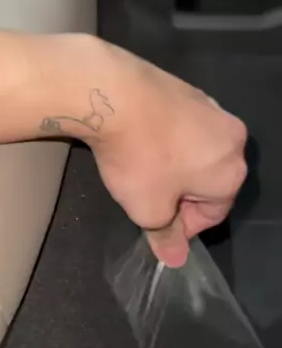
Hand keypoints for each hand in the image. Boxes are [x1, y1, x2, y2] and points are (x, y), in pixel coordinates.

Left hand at [85, 43, 247, 266]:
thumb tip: (175, 259)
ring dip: (172, 166)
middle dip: (179, 194)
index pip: (214, 213)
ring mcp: (211, 108)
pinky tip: (140, 141)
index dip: (183, 226)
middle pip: (208, 179)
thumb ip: (166, 235)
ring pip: (195, 151)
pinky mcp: (187, 89)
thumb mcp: (148, 210)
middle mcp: (231, 137)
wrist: (114, 94)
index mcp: (232, 171)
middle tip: (146, 197)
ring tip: (139, 168)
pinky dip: (165, 139)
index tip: (155, 225)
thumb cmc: (139, 159)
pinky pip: (181, 127)